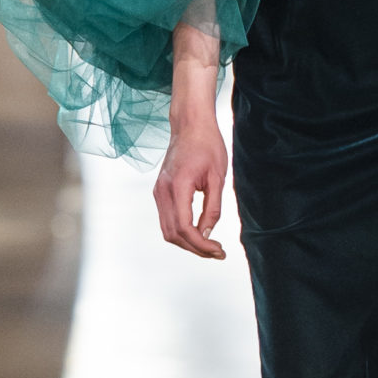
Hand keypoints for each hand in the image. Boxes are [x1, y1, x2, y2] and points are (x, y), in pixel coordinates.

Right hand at [154, 117, 227, 259]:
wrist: (190, 125)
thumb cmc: (207, 145)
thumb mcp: (217, 178)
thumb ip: (213, 208)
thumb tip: (208, 234)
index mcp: (178, 186)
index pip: (185, 228)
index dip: (201, 245)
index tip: (218, 250)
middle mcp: (163, 191)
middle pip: (174, 234)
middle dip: (196, 248)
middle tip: (218, 252)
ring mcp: (158, 191)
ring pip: (168, 230)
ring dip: (188, 242)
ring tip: (210, 246)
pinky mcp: (160, 191)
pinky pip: (167, 219)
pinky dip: (181, 231)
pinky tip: (198, 232)